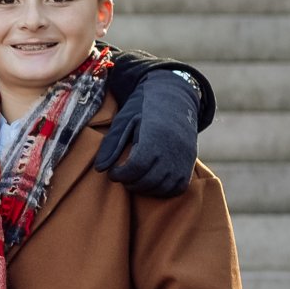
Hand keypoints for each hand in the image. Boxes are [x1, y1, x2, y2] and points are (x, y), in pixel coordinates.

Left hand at [93, 68, 202, 198]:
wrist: (175, 98)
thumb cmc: (145, 108)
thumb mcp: (125, 120)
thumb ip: (111, 144)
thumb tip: (99, 169)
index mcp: (154, 136)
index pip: (136, 167)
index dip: (120, 174)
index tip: (113, 172)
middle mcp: (171, 149)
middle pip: (148, 181)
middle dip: (130, 183)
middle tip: (122, 176)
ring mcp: (183, 158)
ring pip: (162, 188)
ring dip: (144, 188)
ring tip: (134, 179)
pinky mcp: (190, 164)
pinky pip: (177, 188)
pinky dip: (162, 190)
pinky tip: (150, 182)